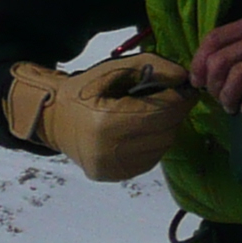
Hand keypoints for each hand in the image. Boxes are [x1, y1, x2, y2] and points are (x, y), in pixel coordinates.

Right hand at [4, 53, 192, 181]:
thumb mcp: (114, 69)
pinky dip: (155, 143)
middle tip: (172, 99)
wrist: (55, 118)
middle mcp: (109, 151)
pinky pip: (151, 159)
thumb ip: (151, 67)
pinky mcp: (115, 176)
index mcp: (107, 121)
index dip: (180, 98)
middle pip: (166, 131)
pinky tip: (143, 131)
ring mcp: (112, 168)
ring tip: (153, 114)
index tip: (186, 87)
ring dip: (166, 128)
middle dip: (175, 113)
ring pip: (162, 147)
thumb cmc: (85, 90)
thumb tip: (184, 77)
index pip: (162, 112)